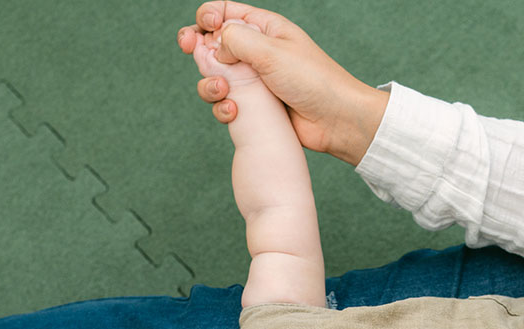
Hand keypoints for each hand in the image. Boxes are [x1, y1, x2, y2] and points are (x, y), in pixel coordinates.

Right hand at [176, 2, 388, 164]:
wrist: (336, 121)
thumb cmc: (313, 80)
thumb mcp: (272, 51)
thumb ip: (236, 40)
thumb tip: (214, 46)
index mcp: (264, 28)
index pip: (225, 11)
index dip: (208, 15)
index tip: (206, 26)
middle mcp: (256, 51)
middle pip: (213, 42)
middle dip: (196, 44)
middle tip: (188, 47)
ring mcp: (254, 80)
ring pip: (215, 75)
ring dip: (209, 82)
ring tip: (223, 90)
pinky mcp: (255, 106)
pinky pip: (227, 102)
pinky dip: (223, 106)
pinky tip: (234, 111)